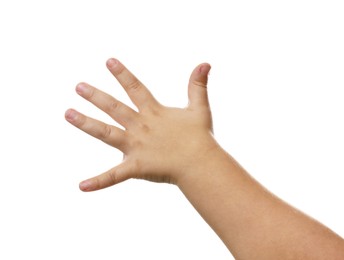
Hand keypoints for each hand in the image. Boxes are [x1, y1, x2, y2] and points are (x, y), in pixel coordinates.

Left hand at [65, 58, 216, 190]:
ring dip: (86, 123)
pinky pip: (114, 175)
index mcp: (154, 112)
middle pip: (114, 108)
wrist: (201, 164)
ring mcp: (136, 146)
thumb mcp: (199, 108)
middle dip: (96, 96)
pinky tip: (82, 186)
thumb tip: (205, 63)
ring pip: (105, 133)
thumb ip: (197, 85)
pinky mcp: (135, 167)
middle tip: (78, 86)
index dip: (122, 74)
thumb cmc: (200, 137)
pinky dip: (99, 181)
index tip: (108, 61)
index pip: (135, 88)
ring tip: (68, 113)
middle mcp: (140, 126)